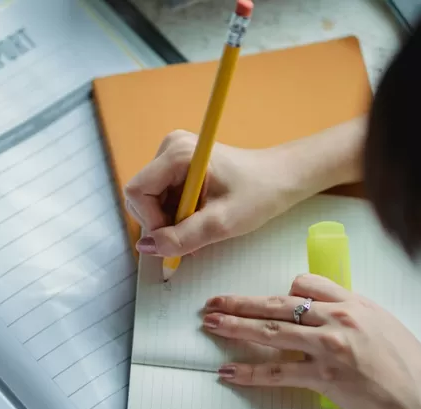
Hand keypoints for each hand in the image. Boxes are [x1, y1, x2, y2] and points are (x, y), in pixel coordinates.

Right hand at [124, 130, 295, 256]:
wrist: (282, 178)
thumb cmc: (259, 194)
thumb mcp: (220, 223)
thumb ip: (181, 238)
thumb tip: (146, 248)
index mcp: (176, 153)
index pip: (138, 192)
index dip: (150, 221)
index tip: (176, 237)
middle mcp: (170, 148)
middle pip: (142, 196)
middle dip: (161, 223)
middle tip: (191, 236)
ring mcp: (173, 155)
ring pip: (151, 200)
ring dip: (170, 222)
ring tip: (200, 227)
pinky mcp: (179, 165)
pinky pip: (163, 197)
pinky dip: (176, 215)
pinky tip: (198, 219)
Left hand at [202, 274, 420, 408]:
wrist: (420, 402)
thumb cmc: (408, 367)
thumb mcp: (383, 325)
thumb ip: (351, 315)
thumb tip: (326, 315)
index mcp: (353, 303)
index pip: (306, 282)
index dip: (283, 289)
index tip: (267, 297)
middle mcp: (337, 319)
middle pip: (278, 303)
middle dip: (241, 302)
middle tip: (215, 302)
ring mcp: (328, 347)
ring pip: (271, 331)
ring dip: (236, 327)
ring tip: (212, 325)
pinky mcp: (322, 376)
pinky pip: (277, 372)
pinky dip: (249, 372)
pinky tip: (229, 371)